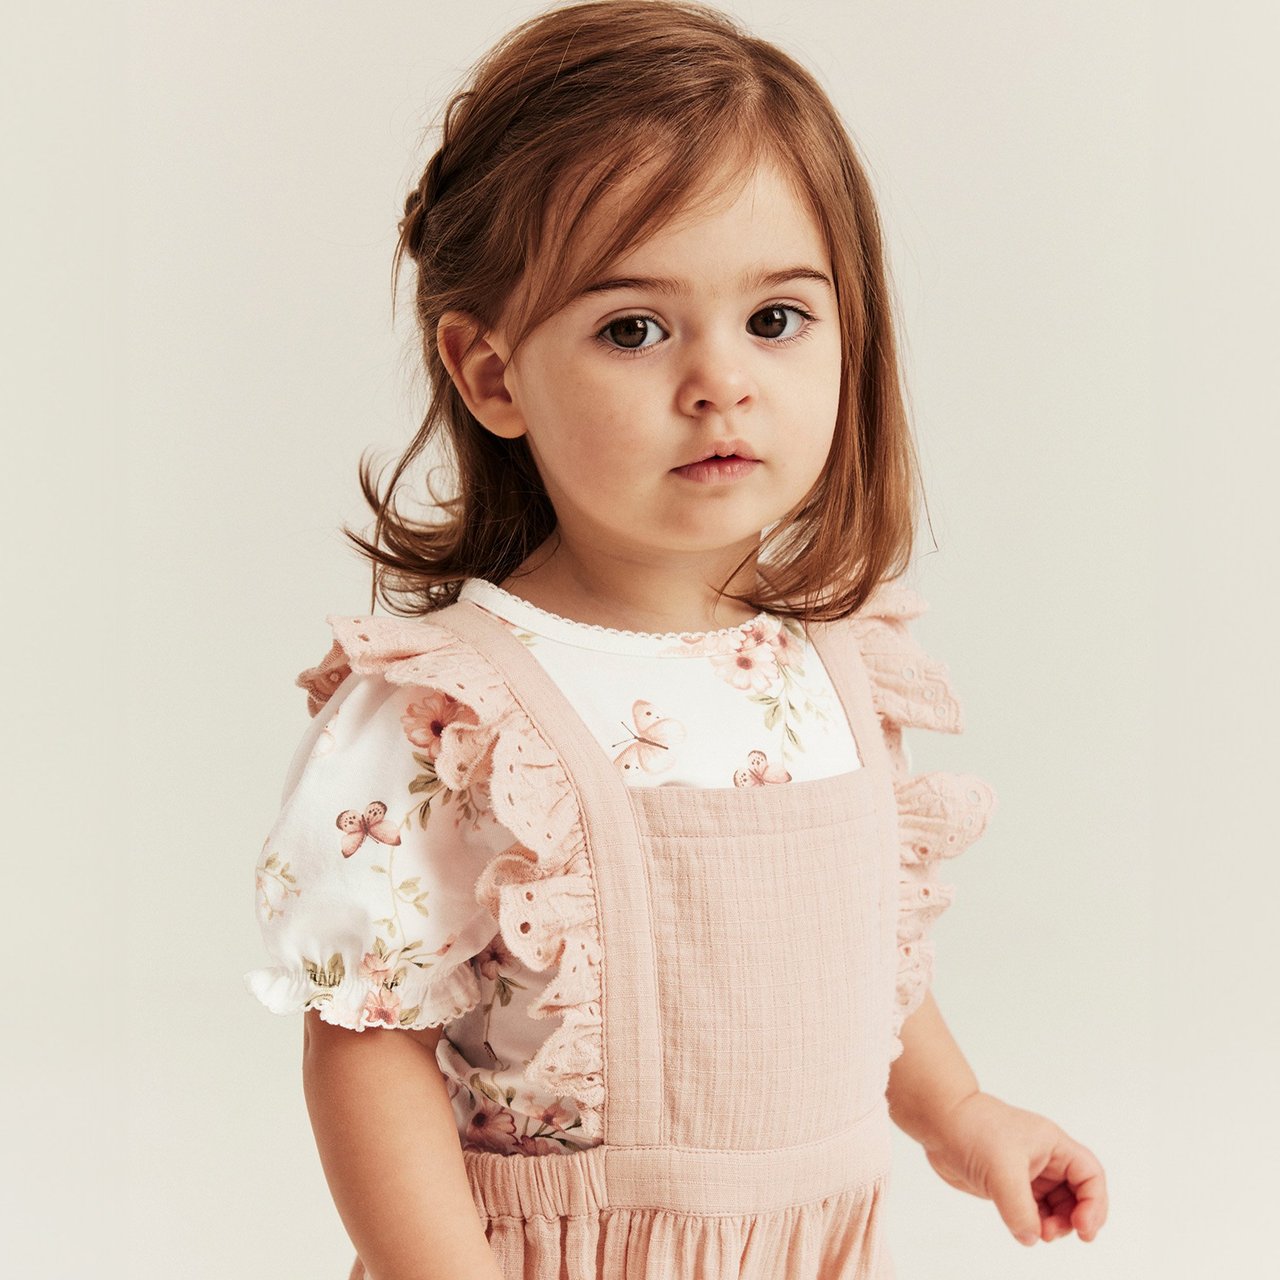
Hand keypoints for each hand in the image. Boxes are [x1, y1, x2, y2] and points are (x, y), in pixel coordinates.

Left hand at [920, 1090, 1107, 1246]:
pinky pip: (1031, 1211)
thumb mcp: (1002, 1169)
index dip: (1094, 1204)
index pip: (1090, 1175)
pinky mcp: (1007, 1185)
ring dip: (1052, 1225)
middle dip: (1071, 1219)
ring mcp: (1026, 1173)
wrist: (938, 1121)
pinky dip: (1032, 1224)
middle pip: (1076, 1196)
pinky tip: (1022, 1230)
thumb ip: (1020, 1208)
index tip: (1083, 1228)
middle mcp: (1044, 1159)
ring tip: (1037, 1233)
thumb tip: (1031, 1238)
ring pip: (1054, 1207)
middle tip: (1050, 1233)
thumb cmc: (972, 1129)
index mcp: (1053, 1145)